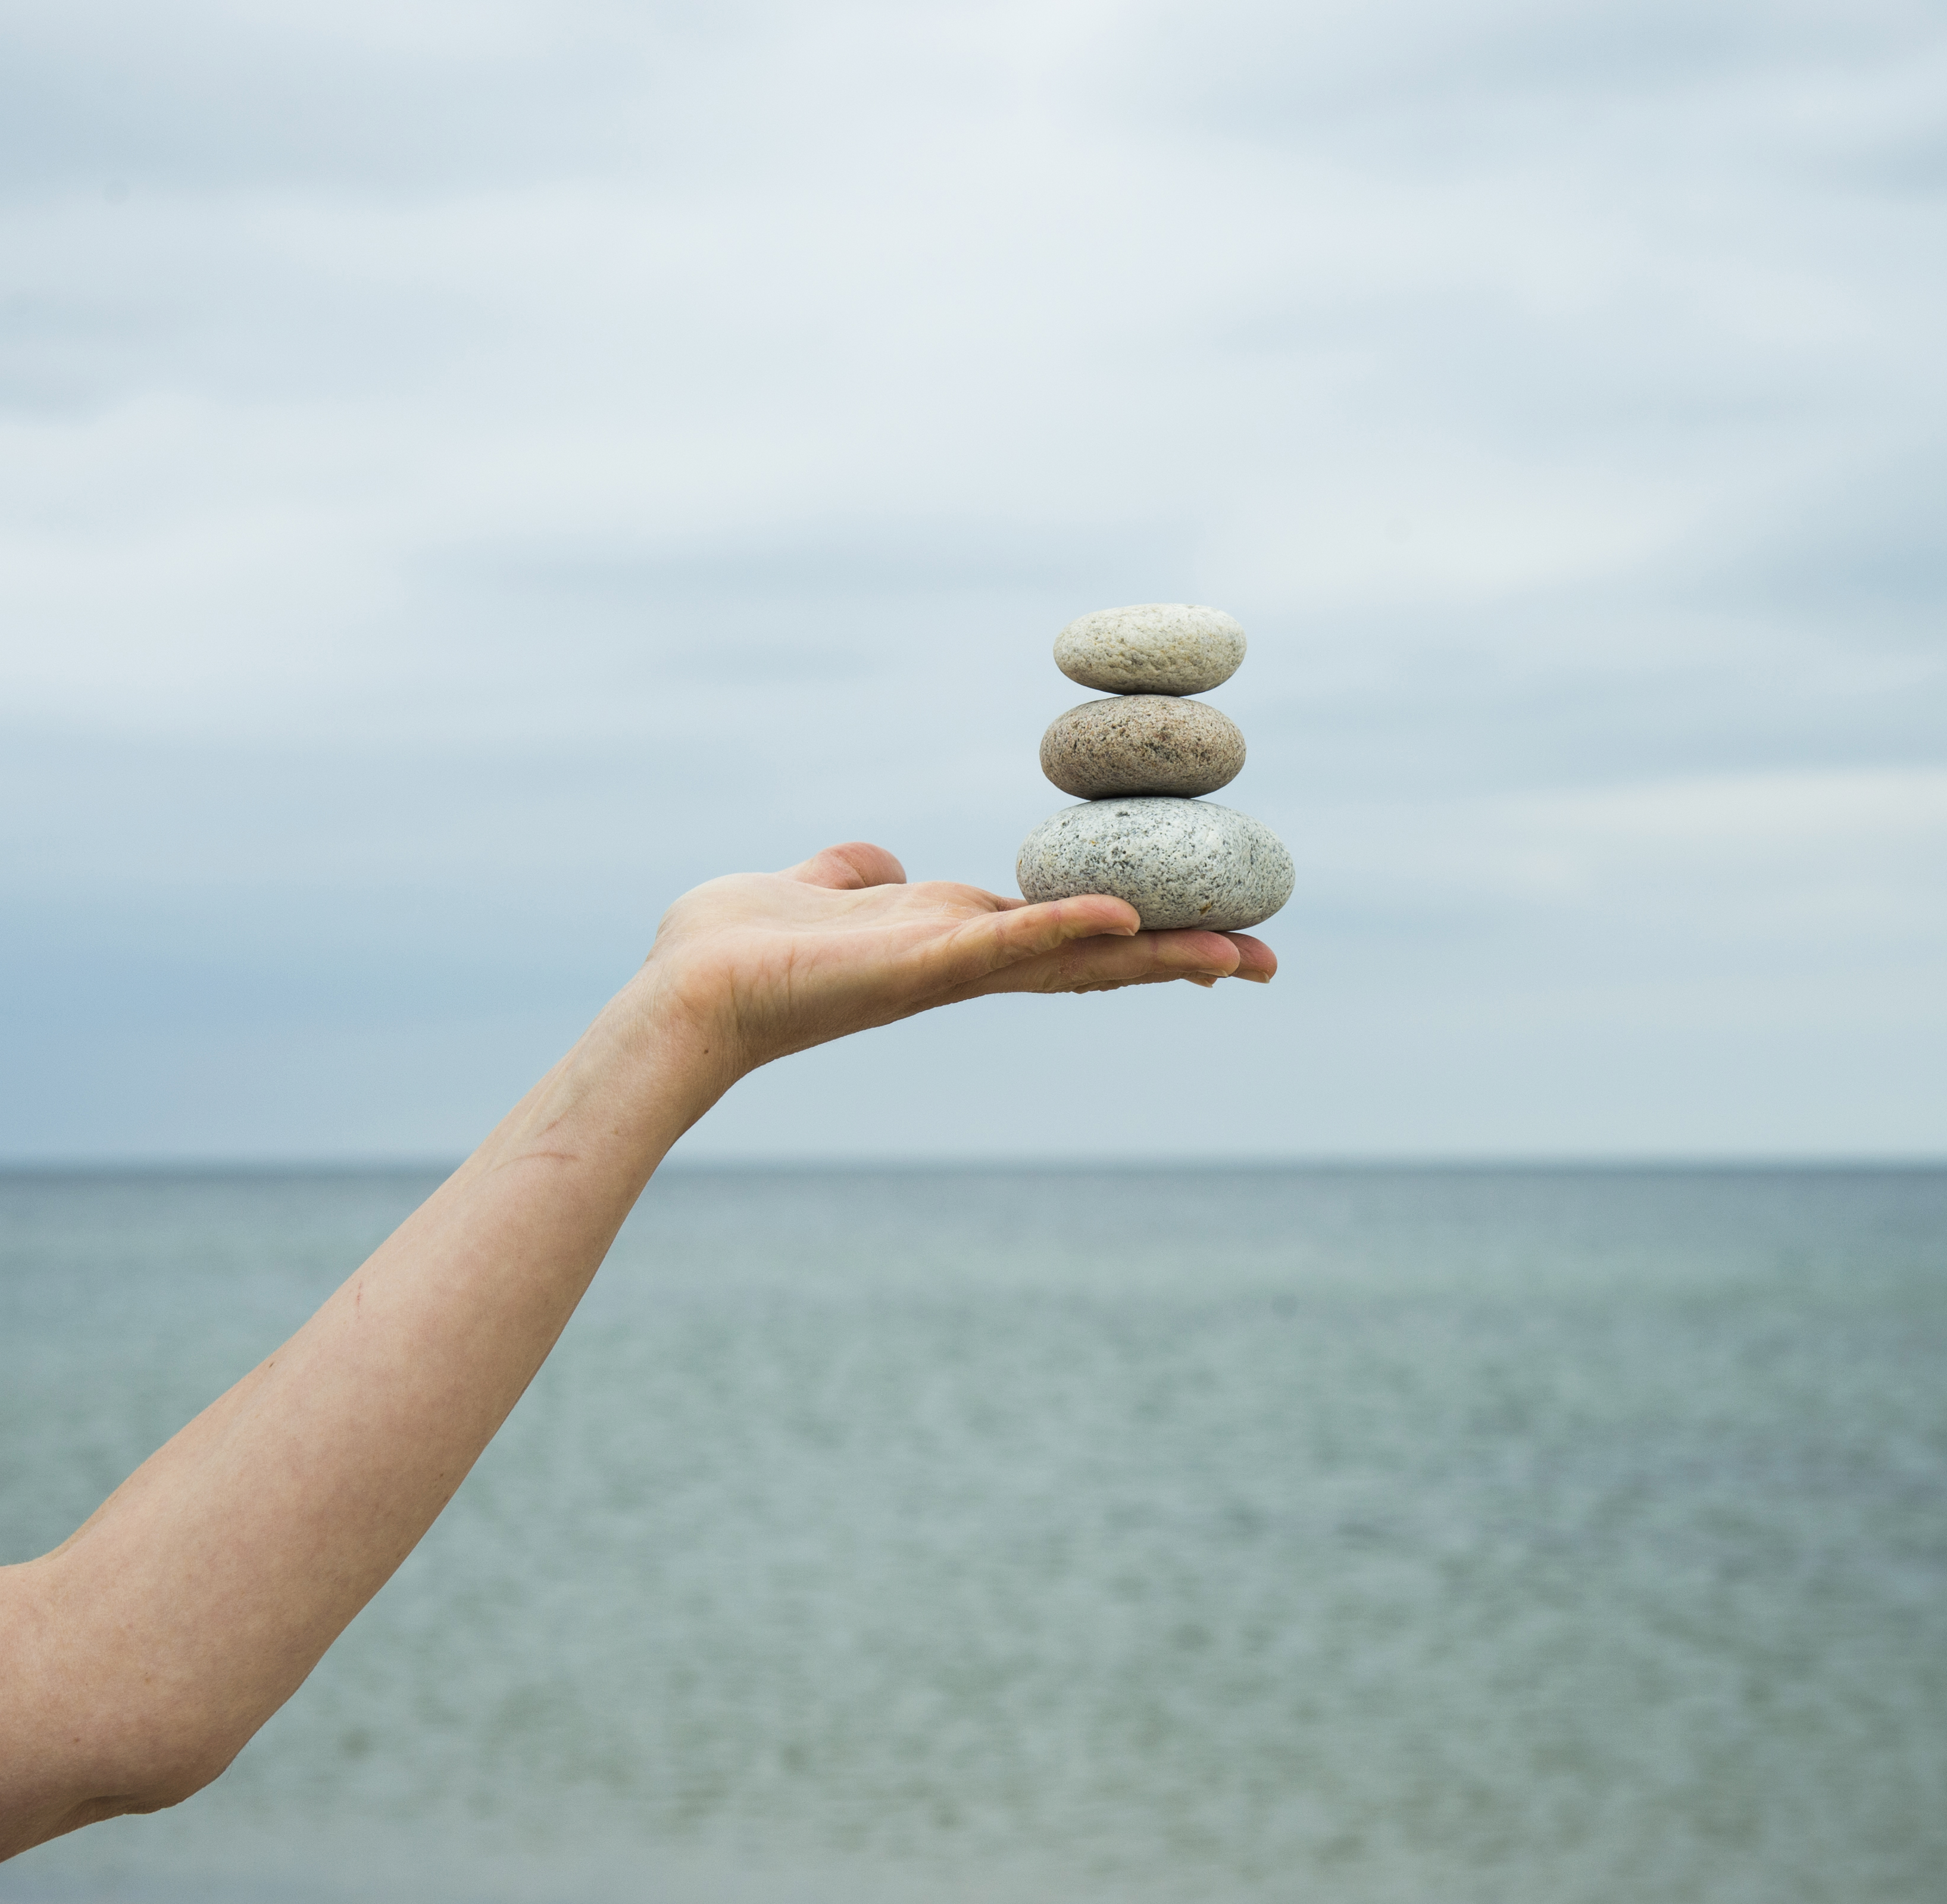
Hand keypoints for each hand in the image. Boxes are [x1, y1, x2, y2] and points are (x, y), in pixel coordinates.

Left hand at [639, 842, 1277, 1077]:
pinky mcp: (918, 964)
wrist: (683, 994)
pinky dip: (1064, 929)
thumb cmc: (731, 951)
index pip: (1060, 933)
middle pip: (1092, 955)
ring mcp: (947, 968)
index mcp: (945, 941)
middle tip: (1263, 961)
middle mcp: (962, 961)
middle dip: (1179, 957)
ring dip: (1155, 953)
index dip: (1134, 931)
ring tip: (1237, 953)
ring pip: (1071, 955)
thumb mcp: (809, 889)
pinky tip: (1123, 919)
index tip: (1204, 934)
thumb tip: (878, 866)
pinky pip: (1004, 944)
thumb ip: (851, 875)